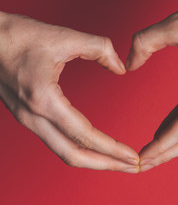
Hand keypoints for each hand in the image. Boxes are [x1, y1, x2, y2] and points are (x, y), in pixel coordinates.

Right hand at [0, 12, 138, 172]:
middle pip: (74, 155)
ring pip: (63, 152)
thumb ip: (100, 49)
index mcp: (44, 99)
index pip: (85, 135)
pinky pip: (56, 142)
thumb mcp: (65, 36)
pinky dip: (80, 150)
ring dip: (94, 161)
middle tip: (131, 167)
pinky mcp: (28, 117)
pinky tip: (95, 147)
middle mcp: (34, 116)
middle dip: (107, 165)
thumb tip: (121, 68)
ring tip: (117, 162)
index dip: (112, 149)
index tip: (132, 157)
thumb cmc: (18, 36)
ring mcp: (28, 120)